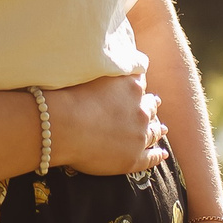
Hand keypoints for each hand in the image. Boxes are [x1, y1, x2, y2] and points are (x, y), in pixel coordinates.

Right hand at [47, 63, 167, 177]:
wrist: (61, 125)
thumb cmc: (69, 97)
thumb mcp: (91, 72)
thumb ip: (107, 68)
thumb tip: (114, 64)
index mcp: (131, 86)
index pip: (140, 83)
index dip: (138, 86)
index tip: (138, 88)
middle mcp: (141, 110)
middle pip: (150, 107)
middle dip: (151, 106)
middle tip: (154, 106)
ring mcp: (139, 135)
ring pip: (153, 132)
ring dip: (157, 129)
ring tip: (161, 130)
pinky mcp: (134, 158)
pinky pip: (151, 157)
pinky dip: (157, 155)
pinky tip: (161, 154)